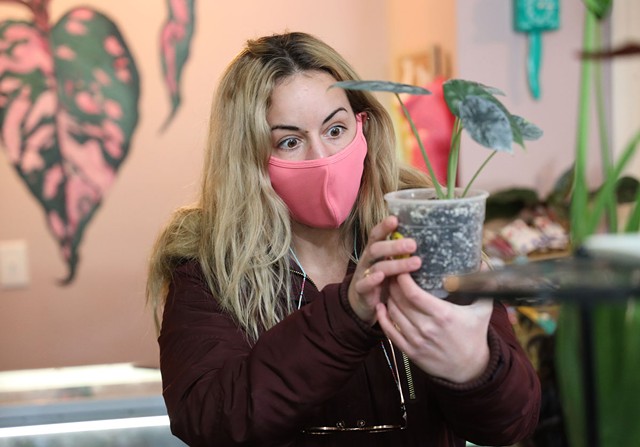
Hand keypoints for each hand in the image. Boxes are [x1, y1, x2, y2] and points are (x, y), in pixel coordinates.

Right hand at [347, 216, 420, 324]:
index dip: (384, 227)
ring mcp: (363, 274)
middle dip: (394, 246)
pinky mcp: (360, 290)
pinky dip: (371, 280)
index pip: (376, 235)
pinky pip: (364, 284)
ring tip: (415, 263)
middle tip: (413, 244)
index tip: (395, 219)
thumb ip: (402, 254)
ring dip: (396, 264)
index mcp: (374, 251)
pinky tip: (380, 277)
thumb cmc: (383, 279)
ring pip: (377, 267)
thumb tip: (429, 242)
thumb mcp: (391, 264)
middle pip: (376, 249)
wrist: (362, 301)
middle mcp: (367, 260)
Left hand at [376, 273, 492, 382]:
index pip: (413, 294)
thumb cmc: (475, 336)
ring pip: (393, 314)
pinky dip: (382, 318)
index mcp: (443, 315)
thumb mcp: (483, 311)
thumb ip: (483, 287)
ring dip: (388, 299)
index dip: (402, 279)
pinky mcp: (411, 352)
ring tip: (389, 288)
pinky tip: (381, 307)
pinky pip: (390, 333)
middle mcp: (427, 328)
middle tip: (392, 274)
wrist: (470, 369)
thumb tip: (484, 264)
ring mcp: (417, 341)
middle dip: (393, 285)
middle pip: (400, 301)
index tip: (401, 268)